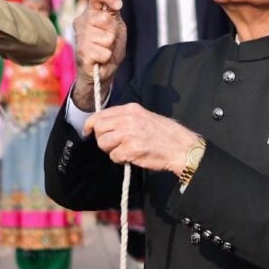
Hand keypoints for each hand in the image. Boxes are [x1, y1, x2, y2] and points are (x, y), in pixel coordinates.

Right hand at [72, 0, 126, 110]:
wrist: (103, 70)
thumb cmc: (109, 47)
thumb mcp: (117, 27)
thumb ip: (114, 14)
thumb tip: (115, 5)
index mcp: (91, 12)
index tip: (118, 6)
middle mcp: (82, 21)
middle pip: (105, 18)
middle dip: (113, 31)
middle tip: (109, 40)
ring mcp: (80, 36)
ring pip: (106, 37)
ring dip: (109, 46)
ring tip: (103, 50)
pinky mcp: (81, 52)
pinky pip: (103, 52)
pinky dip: (106, 57)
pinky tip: (99, 59)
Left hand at [82, 102, 198, 175]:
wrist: (181, 147)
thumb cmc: (164, 134)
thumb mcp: (144, 117)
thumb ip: (125, 118)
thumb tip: (105, 125)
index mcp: (131, 109)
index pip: (101, 114)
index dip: (90, 125)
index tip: (87, 131)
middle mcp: (128, 119)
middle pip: (99, 128)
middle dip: (102, 139)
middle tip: (113, 145)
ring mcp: (129, 134)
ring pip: (103, 143)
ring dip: (111, 150)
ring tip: (124, 151)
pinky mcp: (131, 149)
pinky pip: (114, 156)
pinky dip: (121, 160)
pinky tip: (132, 157)